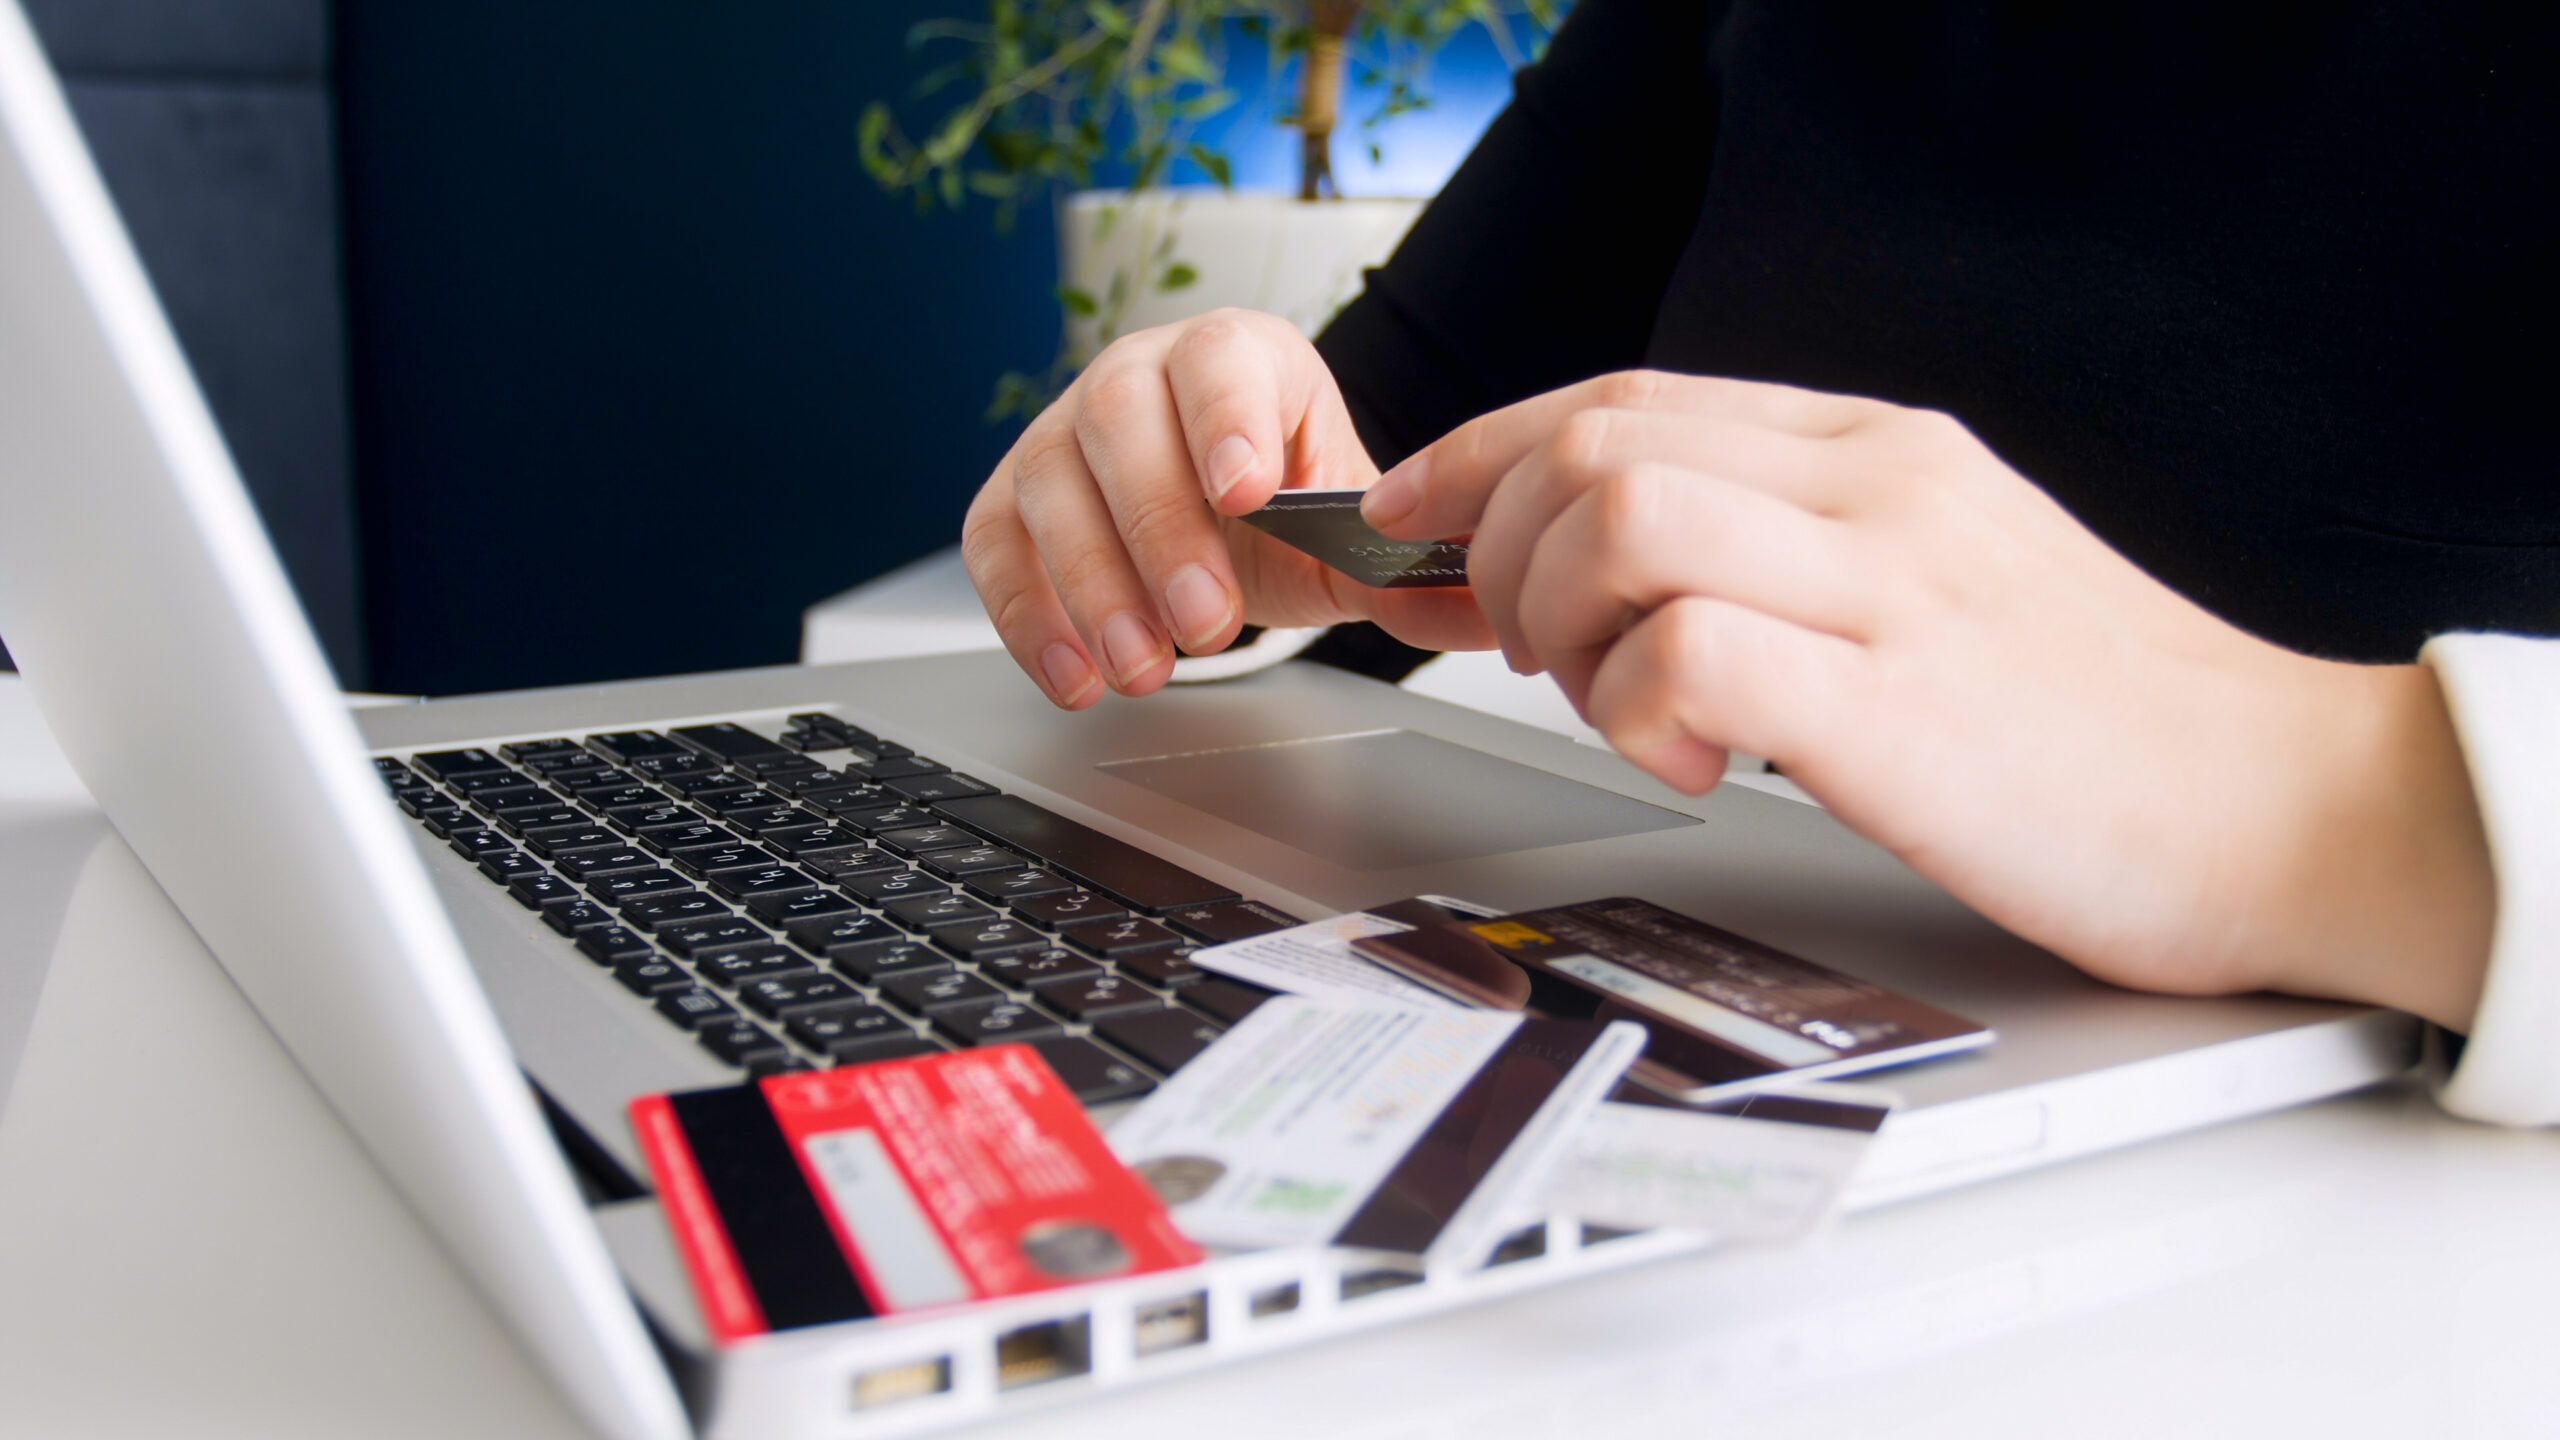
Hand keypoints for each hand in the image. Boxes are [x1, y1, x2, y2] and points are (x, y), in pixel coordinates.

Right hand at [962, 308, 1492, 707]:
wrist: (1222, 513)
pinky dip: (1028, 616)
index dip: (1229, 419)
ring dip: (1092, 585)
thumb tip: (1476, 600)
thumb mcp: (1345, 534)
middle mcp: (1139, 374)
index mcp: (1239, 355)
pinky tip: (1076, 677)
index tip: (1247, 492)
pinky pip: (996, 545)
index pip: (1224, 362)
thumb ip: (1398, 568)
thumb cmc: (1279, 506)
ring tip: (1145, 668)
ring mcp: (1064, 430)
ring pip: (1051, 483)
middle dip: (1161, 529)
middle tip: (1205, 623)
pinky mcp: (1012, 496)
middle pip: (1123, 421)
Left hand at [1362, 371, 2495, 1027]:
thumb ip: (1801, 547)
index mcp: (1878, 452)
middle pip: (1591, 442)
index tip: (1411, 514)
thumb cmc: (2101, 718)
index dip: (1482, 449)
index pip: (1625, 397)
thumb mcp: (1943, 579)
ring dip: (1556, 619)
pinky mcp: (1896, 704)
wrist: (2286, 804)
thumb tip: (1634, 563)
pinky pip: (1689, 649)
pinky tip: (1686, 760)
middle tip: (1521, 651)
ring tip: (1610, 702)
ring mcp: (1888, 586)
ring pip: (1617, 515)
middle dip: (1498, 547)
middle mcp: (1874, 489)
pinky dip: (1636, 706)